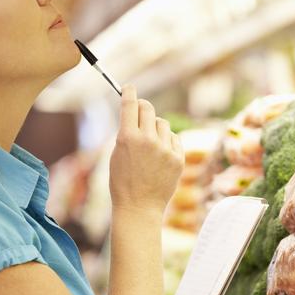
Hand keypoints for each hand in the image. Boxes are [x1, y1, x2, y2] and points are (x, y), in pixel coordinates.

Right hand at [109, 85, 184, 214]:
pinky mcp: (178, 158)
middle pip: (148, 108)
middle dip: (142, 107)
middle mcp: (148, 140)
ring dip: (155, 128)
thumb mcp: (116, 153)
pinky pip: (174, 138)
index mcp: (127, 138)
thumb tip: (136, 114)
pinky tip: (159, 156)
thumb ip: (126, 133)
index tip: (129, 87)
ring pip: (162, 123)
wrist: (139, 207)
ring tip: (148, 145)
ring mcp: (165, 149)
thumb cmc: (122, 181)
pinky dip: (167, 142)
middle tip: (139, 110)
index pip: (130, 104)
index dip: (129, 92)